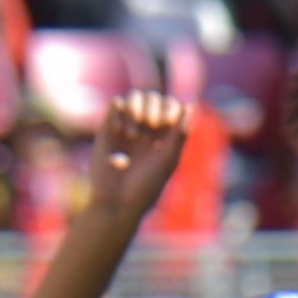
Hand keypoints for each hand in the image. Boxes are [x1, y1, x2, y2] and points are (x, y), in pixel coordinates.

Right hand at [83, 92, 193, 218]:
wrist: (115, 200)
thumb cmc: (146, 186)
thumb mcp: (168, 160)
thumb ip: (179, 134)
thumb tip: (190, 105)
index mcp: (165, 136)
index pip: (172, 106)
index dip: (170, 109)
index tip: (166, 127)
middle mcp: (147, 129)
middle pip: (154, 98)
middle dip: (153, 109)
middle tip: (150, 127)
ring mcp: (127, 127)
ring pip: (135, 97)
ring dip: (137, 109)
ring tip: (132, 134)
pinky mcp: (107, 128)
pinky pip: (116, 104)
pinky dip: (120, 111)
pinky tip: (120, 131)